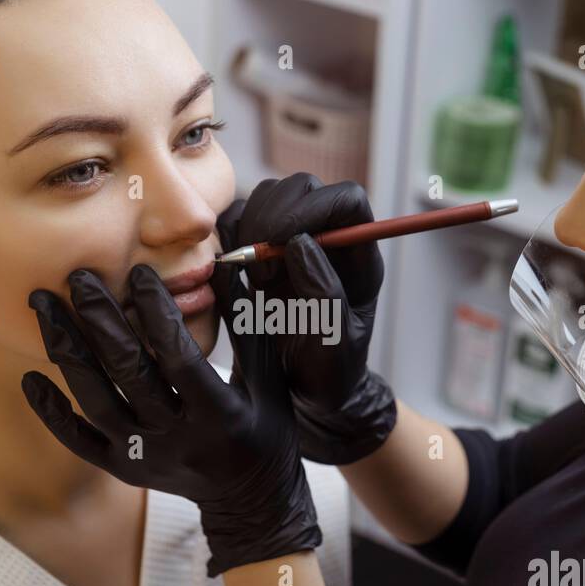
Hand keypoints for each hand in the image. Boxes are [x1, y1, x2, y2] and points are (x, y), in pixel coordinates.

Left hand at [22, 264, 320, 577]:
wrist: (251, 501)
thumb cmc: (265, 429)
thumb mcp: (270, 381)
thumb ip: (249, 327)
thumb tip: (231, 267)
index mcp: (218, 414)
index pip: (178, 356)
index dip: (158, 313)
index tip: (140, 273)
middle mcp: (178, 438)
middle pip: (128, 373)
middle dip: (99, 320)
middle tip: (77, 277)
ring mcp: (146, 457)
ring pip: (96, 402)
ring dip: (67, 352)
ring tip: (44, 307)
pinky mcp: (124, 470)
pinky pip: (79, 441)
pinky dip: (52, 412)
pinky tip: (31, 378)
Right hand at [218, 173, 396, 464]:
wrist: (304, 396)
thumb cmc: (328, 376)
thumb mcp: (334, 346)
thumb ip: (325, 294)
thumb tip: (301, 242)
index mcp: (358, 255)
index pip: (347, 200)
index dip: (316, 207)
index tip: (285, 240)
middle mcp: (326, 238)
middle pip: (301, 189)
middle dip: (274, 217)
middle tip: (261, 267)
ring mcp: (290, 240)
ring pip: (266, 197)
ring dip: (249, 229)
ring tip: (254, 280)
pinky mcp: (256, 250)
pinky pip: (237, 220)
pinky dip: (226, 237)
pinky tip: (232, 275)